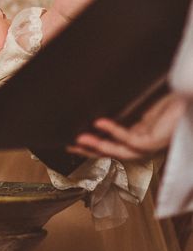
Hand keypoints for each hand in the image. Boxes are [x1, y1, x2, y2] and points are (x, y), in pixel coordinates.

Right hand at [68, 92, 184, 160]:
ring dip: (98, 146)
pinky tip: (99, 123)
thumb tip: (99, 98)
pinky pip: (132, 140)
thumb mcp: (144, 103)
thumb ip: (126, 107)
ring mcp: (151, 144)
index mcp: (139, 136)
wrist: (189, 101)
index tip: (72, 142)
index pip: (112, 145)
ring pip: (121, 152)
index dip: (92, 146)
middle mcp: (144, 144)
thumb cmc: (170, 101)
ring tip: (78, 139)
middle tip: (69, 145)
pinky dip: (114, 132)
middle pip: (113, 153)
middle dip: (90, 151)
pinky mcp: (157, 140)